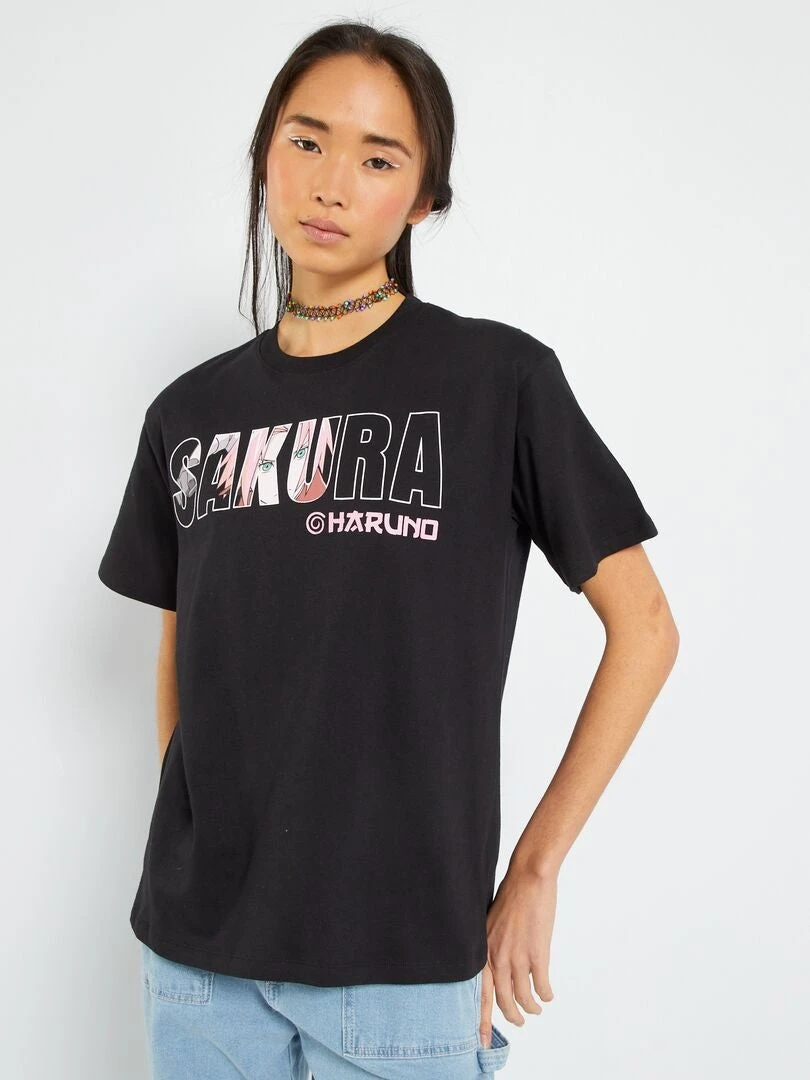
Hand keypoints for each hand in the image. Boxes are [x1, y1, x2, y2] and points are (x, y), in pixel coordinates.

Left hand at [480, 865, 556, 1032]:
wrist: (528, 879)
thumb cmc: (510, 897)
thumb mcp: (489, 924)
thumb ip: (489, 947)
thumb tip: (494, 967)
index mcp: (482, 950)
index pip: (478, 994)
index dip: (481, 1019)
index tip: (482, 1039)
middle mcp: (496, 958)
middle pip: (502, 1002)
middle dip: (512, 1017)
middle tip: (519, 1022)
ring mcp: (517, 957)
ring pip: (523, 998)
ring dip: (532, 1008)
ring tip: (536, 1009)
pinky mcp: (537, 954)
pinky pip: (542, 987)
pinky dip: (546, 995)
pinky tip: (548, 995)